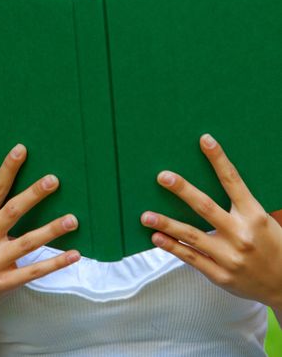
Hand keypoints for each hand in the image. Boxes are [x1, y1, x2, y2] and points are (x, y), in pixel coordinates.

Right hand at [0, 143, 79, 318]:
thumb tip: (27, 184)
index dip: (8, 169)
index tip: (21, 150)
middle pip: (12, 212)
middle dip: (34, 195)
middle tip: (54, 179)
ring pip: (27, 242)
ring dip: (52, 230)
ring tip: (73, 219)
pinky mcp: (4, 283)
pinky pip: (34, 271)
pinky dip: (56, 262)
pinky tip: (74, 254)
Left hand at [141, 134, 281, 309]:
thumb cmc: (273, 246)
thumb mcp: (266, 220)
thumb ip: (244, 203)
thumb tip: (218, 177)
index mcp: (255, 215)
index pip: (233, 181)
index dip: (218, 159)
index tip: (205, 140)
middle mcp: (241, 234)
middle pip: (206, 207)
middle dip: (182, 190)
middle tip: (163, 176)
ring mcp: (229, 256)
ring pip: (192, 235)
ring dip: (166, 223)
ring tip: (146, 215)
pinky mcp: (220, 275)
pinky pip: (191, 258)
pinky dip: (172, 247)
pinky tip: (157, 237)